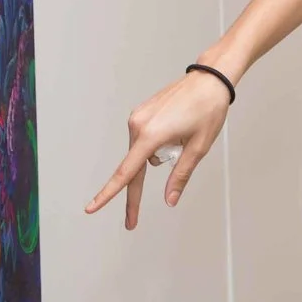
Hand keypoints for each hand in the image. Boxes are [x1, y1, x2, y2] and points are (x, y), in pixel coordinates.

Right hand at [84, 68, 232, 229]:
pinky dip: (157, 145)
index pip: (126, 173)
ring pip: (142, 154)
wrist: (210, 80)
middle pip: (134, 168)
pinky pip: (145, 140)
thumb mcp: (199, 148)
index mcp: (150, 135)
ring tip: (184, 138)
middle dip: (138, 190)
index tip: (92, 208)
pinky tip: (177, 132)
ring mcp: (138, 117)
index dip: (109, 194)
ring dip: (159, 156)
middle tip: (133, 221)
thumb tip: (169, 200)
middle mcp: (138, 125)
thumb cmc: (208, 109)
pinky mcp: (142, 113)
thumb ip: (180, 176)